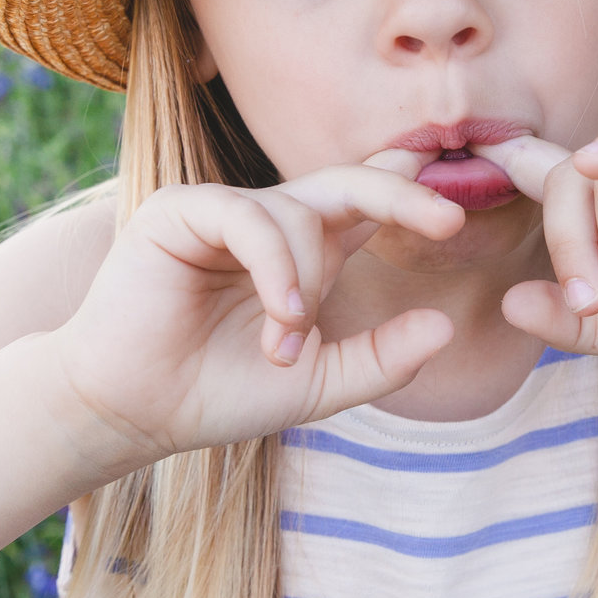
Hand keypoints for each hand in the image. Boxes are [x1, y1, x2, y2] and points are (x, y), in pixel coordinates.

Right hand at [55, 168, 464, 463]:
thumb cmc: (217, 394)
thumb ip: (381, 359)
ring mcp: (225, 211)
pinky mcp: (182, 211)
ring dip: (305, 284)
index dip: (411, 191)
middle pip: (352, 183)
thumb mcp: (318, 384)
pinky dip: (276, 269)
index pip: (369, 204)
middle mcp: (272, 222)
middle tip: (448, 219)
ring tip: (286, 345)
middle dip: (403, 195)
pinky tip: (280, 319)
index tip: (462, 203)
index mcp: (307, 253)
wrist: (134, 413)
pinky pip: (251, 220)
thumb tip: (446, 326)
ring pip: (301, 215)